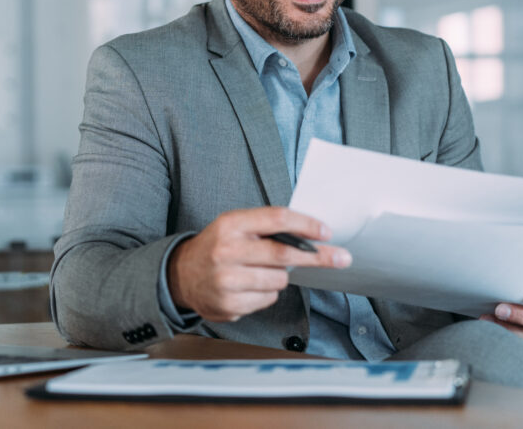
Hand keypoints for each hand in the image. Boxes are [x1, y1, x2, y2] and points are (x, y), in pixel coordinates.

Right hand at [166, 207, 350, 322]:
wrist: (181, 275)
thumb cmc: (217, 246)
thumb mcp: (234, 226)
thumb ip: (266, 227)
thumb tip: (311, 236)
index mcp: (230, 225)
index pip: (276, 219)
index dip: (306, 225)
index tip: (326, 232)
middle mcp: (227, 251)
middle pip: (284, 254)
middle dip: (318, 257)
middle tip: (341, 258)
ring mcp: (227, 281)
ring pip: (279, 280)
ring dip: (280, 276)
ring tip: (261, 271)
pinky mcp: (229, 305)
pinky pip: (268, 299)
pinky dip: (266, 293)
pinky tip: (249, 286)